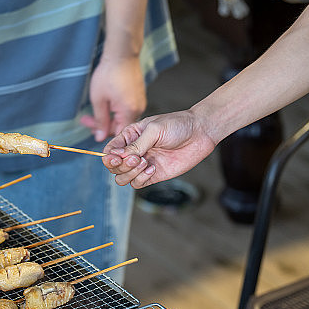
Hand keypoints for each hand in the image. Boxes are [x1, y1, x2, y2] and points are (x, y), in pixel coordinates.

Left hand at [81, 56, 146, 141]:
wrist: (122, 53)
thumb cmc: (109, 72)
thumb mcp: (99, 99)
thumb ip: (100, 120)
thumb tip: (100, 136)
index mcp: (129, 112)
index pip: (118, 133)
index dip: (103, 133)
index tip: (90, 129)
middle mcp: (138, 109)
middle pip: (120, 126)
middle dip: (103, 124)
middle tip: (87, 120)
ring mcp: (139, 102)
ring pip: (122, 117)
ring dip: (107, 116)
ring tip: (93, 111)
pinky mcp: (138, 96)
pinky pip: (126, 109)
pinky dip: (115, 109)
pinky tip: (105, 103)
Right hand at [101, 109, 218, 188]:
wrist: (199, 133)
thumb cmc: (177, 125)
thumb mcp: (154, 130)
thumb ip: (136, 145)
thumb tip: (117, 156)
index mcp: (129, 137)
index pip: (109, 151)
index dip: (109, 157)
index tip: (118, 158)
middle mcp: (133, 152)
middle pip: (113, 167)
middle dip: (123, 165)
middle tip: (138, 158)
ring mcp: (142, 164)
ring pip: (122, 178)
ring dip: (131, 173)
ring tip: (145, 163)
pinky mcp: (152, 175)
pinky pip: (136, 184)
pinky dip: (141, 179)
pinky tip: (153, 169)